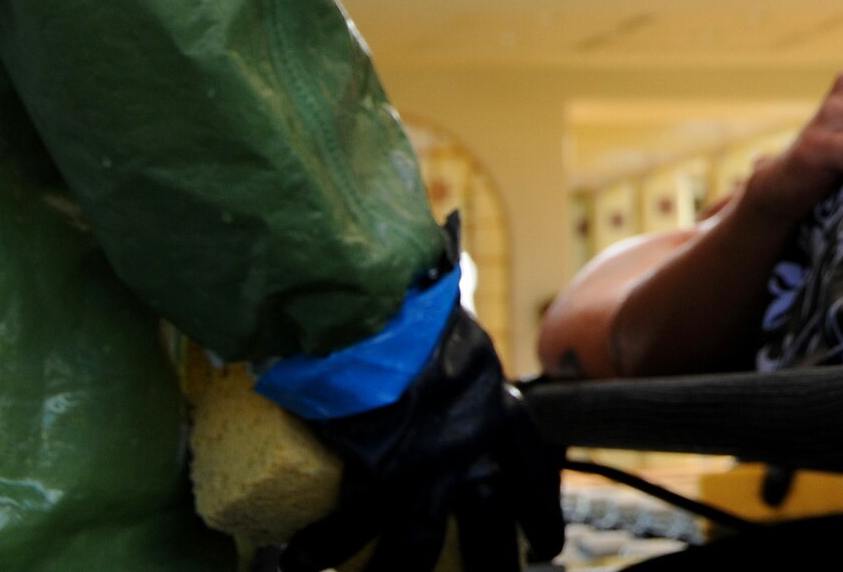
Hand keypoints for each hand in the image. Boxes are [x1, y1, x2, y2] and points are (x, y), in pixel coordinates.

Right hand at [281, 281, 563, 570]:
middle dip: (493, 566)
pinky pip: (352, 523)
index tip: (543, 549)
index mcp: (499, 409)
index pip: (532, 475)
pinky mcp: (377, 467)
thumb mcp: (455, 333)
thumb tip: (448, 309)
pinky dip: (323, 547)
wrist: (383, 296)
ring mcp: (425, 463)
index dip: (540, 517)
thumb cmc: (415, 301)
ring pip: (419, 542)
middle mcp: (473, 444)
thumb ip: (455, 356)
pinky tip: (299, 563)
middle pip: (490, 526)